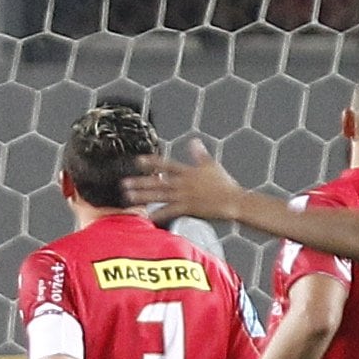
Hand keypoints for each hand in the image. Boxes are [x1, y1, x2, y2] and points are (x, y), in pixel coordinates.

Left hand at [124, 142, 242, 220]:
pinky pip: (170, 212)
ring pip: (160, 196)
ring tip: (129, 197)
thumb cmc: (225, 184)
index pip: (166, 165)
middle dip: (140, 182)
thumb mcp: (211, 165)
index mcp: (188, 172)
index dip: (152, 162)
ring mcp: (185, 196)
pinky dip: (158, 214)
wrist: (234, 201)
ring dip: (143, 196)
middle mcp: (184, 183)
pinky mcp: (189, 209)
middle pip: (158, 181)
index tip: (138, 161)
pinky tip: (147, 217)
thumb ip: (199, 154)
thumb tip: (194, 141)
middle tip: (124, 183)